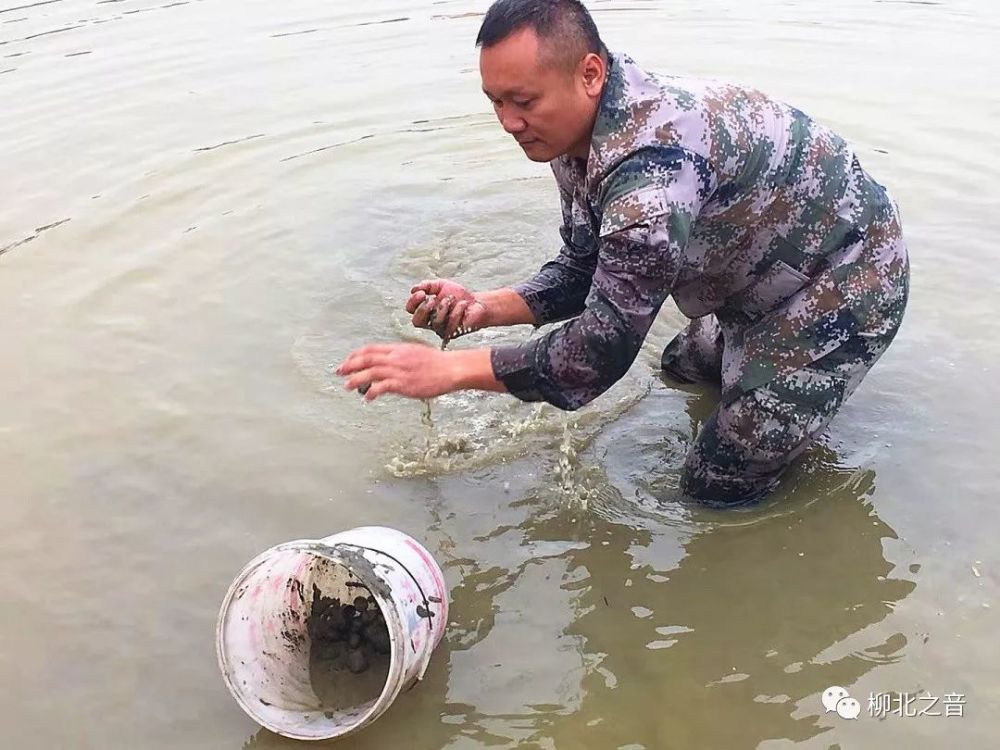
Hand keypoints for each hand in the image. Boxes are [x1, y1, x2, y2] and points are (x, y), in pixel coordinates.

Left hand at [336, 343, 458, 401]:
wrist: (452, 368)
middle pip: (367, 358)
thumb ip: (401, 356)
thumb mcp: (416, 353)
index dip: (356, 354)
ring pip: (370, 372)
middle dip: (349, 365)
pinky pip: (382, 387)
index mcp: (398, 349)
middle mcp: (396, 357)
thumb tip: (389, 362)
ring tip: (346, 386)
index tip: (348, 361)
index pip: (371, 349)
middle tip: (338, 372)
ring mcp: (399, 370)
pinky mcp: (404, 383)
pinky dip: (371, 391)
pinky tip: (367, 397)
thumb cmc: (438, 363)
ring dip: (355, 379)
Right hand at [406, 279, 488, 341]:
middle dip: (422, 310)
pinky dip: (457, 310)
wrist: (478, 302)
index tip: (421, 293)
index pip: (411, 310)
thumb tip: (413, 289)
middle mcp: (430, 321)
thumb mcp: (441, 285)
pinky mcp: (453, 333)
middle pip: (417, 322)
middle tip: (431, 300)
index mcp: (425, 310)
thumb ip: (427, 285)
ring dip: (443, 307)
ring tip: (451, 299)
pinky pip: (450, 323)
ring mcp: (441, 329)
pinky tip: (463, 304)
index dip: (412, 302)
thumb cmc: (459, 295)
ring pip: (434, 322)